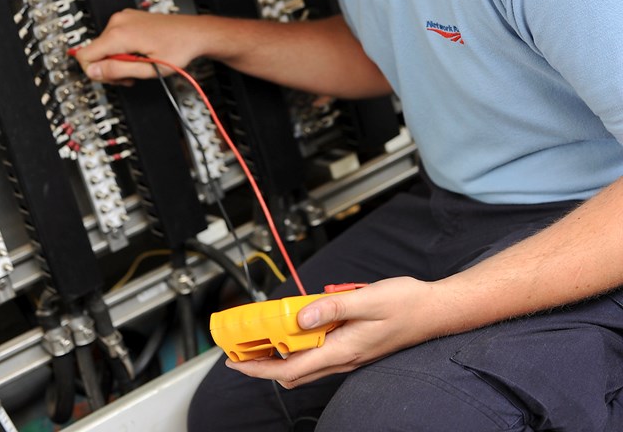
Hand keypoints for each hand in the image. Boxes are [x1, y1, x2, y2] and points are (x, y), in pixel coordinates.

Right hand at [72, 8, 202, 82]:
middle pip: (95, 53)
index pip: (85, 56)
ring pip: (103, 47)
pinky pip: (113, 39)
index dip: (96, 72)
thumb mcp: (148, 68)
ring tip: (137, 65)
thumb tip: (93, 71)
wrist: (193, 33)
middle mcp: (117, 22)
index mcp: (119, 34)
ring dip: (117, 61)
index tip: (113, 78)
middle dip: (110, 69)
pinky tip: (137, 55)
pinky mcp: (127, 19)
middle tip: (130, 76)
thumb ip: (118, 70)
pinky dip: (121, 50)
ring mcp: (122, 18)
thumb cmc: (178, 48)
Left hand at [225, 277, 434, 387]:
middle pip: (293, 372)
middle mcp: (344, 358)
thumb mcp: (368, 298)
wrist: (435, 311)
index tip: (236, 360)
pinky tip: (297, 324)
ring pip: (306, 363)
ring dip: (280, 354)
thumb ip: (333, 307)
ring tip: (260, 338)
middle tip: (240, 349)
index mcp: (343, 350)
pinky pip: (320, 352)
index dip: (259, 367)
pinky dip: (301, 343)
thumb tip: (300, 315)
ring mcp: (349, 355)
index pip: (291, 368)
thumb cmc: (407, 304)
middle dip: (263, 364)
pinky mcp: (354, 347)